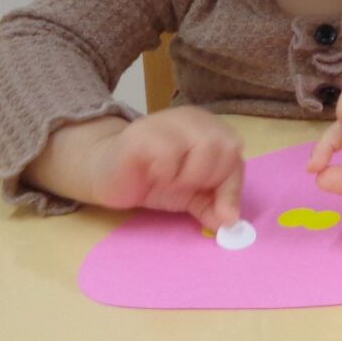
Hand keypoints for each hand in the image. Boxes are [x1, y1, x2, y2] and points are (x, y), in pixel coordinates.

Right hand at [85, 106, 243, 229]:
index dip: (231, 188)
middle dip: (208, 179)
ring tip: (168, 179)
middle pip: (227, 147)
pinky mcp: (143, 134)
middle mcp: (193, 119)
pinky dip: (165, 173)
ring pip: (204, 147)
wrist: (105, 174)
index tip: (221, 214)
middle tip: (184, 186)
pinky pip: (169, 154)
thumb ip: (213, 204)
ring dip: (188, 176)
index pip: (236, 155)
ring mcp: (168, 121)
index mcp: (211, 129)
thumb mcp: (191, 194)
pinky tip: (152, 173)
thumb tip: (231, 222)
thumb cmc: (153, 180)